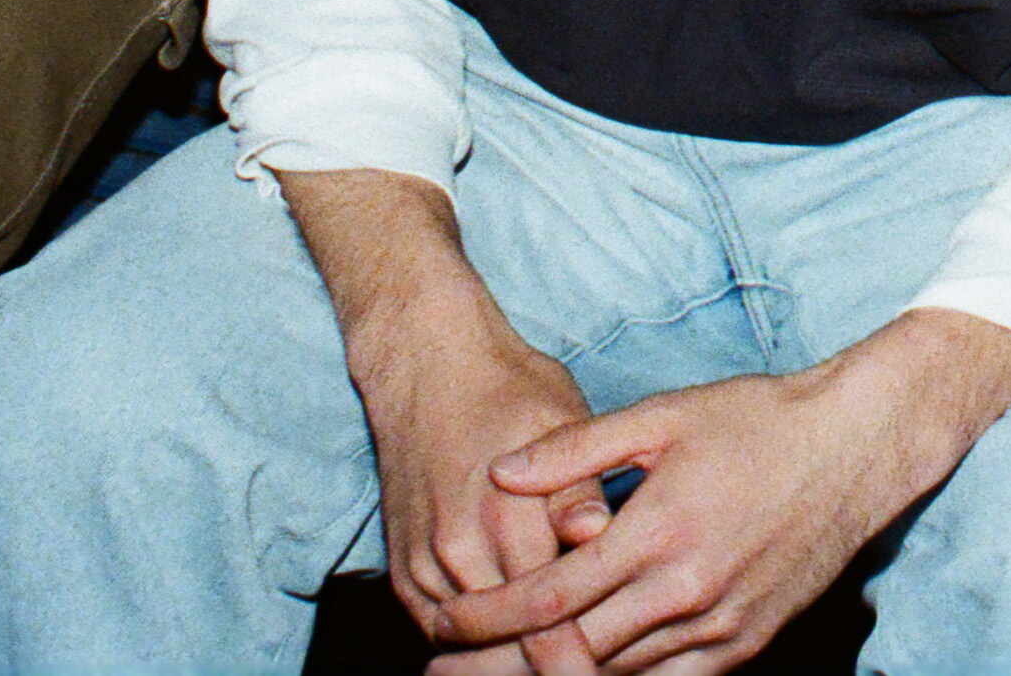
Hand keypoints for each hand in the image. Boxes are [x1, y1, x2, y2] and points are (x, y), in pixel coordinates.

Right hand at [351, 286, 619, 674]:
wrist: (427, 367)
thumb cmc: (510, 390)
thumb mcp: (562, 419)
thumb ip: (580, 485)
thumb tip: (599, 533)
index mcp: (506, 514)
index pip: (548, 613)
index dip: (579, 653)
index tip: (607, 668)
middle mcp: (458, 548)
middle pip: (511, 639)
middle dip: (551, 664)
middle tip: (590, 674)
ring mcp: (424, 564)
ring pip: (473, 643)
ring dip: (511, 658)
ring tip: (560, 667)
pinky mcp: (403, 571)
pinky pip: (439, 627)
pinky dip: (475, 643)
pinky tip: (511, 650)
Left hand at [440, 307, 1010, 674]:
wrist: (856, 449)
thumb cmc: (759, 420)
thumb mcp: (664, 415)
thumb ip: (576, 450)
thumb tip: (500, 474)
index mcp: (660, 531)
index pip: (551, 595)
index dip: (488, 616)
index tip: (442, 621)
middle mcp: (687, 589)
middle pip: (571, 650)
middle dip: (500, 661)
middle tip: (442, 665)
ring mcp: (719, 624)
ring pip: (615, 674)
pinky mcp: (744, 641)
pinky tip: (581, 674)